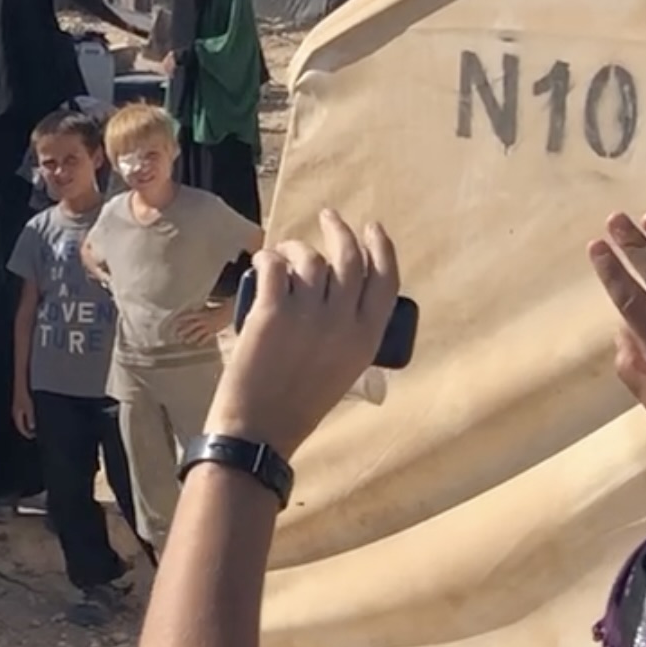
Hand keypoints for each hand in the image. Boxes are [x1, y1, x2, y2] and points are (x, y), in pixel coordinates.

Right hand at [11, 392, 36, 439]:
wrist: (21, 389)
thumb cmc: (25, 398)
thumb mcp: (29, 409)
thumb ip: (30, 419)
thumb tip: (32, 428)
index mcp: (17, 417)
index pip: (21, 429)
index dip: (26, 434)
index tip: (32, 437)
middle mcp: (15, 415)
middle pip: (20, 427)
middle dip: (26, 432)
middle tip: (32, 435)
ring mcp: (15, 412)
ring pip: (20, 423)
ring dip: (25, 427)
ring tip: (31, 430)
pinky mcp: (17, 409)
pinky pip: (21, 418)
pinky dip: (25, 422)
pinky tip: (29, 421)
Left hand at [173, 304, 226, 347]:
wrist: (229, 312)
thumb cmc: (218, 309)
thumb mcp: (207, 308)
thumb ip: (200, 310)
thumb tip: (192, 311)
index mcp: (201, 313)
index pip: (188, 316)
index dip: (181, 318)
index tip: (174, 321)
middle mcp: (203, 321)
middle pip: (191, 326)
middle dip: (184, 331)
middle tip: (177, 334)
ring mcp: (208, 327)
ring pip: (197, 333)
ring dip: (191, 337)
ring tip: (185, 341)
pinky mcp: (213, 332)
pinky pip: (206, 338)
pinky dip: (202, 341)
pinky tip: (198, 344)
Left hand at [203, 209, 400, 455]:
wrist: (260, 429)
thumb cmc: (297, 404)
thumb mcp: (343, 369)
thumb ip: (348, 333)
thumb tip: (338, 290)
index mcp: (367, 338)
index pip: (385, 279)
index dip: (381, 247)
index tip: (372, 227)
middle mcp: (343, 322)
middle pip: (349, 258)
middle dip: (340, 230)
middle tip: (328, 216)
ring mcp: (308, 316)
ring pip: (310, 260)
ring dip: (295, 248)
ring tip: (283, 253)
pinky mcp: (272, 314)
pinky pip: (275, 268)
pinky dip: (268, 258)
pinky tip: (263, 261)